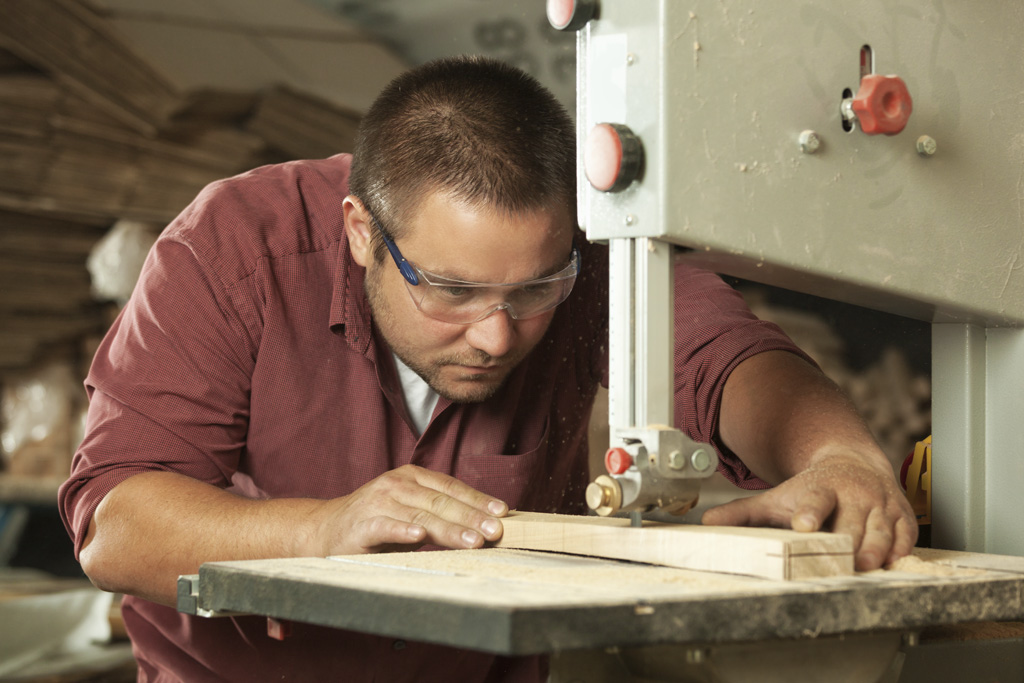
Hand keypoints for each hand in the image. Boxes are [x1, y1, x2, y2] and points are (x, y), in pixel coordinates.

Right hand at [303, 465, 507, 556]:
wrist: (324, 530)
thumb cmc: (376, 523)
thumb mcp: (411, 513)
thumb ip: (441, 516)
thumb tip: (485, 527)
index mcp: (412, 478)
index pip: (452, 488)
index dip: (478, 500)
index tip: (503, 513)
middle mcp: (397, 485)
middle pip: (441, 501)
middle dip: (472, 517)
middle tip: (497, 531)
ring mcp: (379, 503)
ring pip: (421, 515)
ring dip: (450, 529)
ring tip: (474, 541)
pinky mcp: (362, 524)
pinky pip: (386, 526)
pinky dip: (402, 531)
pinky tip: (419, 537)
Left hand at [701, 453, 917, 570]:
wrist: (853, 465)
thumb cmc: (812, 489)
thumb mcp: (777, 498)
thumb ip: (743, 512)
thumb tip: (707, 523)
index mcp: (820, 489)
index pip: (814, 501)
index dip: (810, 513)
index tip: (803, 525)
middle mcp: (853, 495)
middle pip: (851, 524)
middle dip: (847, 542)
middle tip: (842, 563)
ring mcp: (880, 505)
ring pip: (881, 532)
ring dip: (875, 550)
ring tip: (865, 567)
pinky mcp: (902, 517)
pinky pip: (907, 536)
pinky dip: (902, 551)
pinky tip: (894, 563)